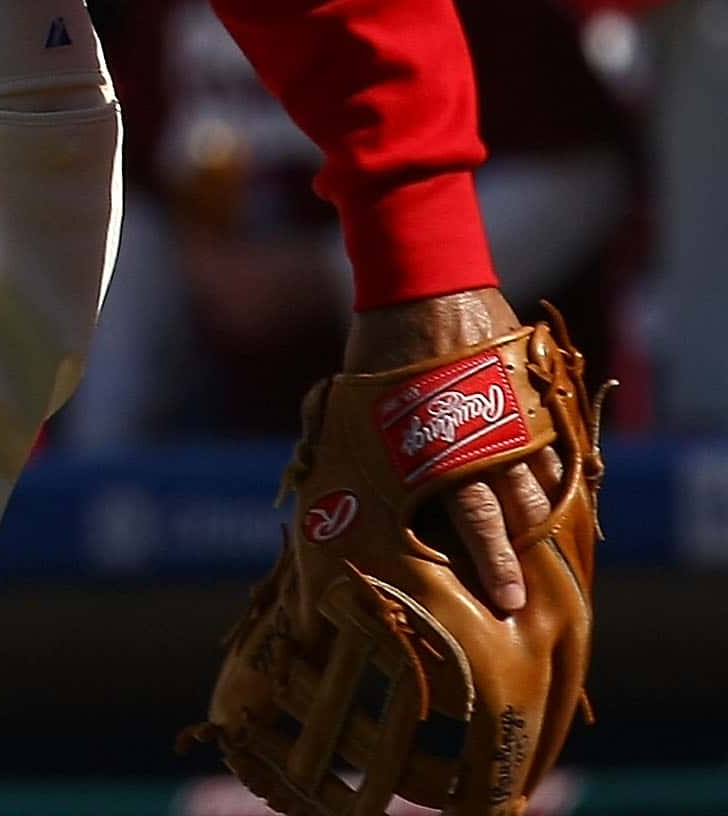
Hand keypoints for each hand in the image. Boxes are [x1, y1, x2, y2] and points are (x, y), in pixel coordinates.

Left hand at [342, 285, 563, 614]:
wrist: (422, 278)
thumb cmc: (376, 347)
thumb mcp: (349, 398)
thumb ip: (342, 444)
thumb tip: (312, 491)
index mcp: (430, 443)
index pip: (467, 519)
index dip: (485, 562)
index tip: (501, 601)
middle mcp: (477, 438)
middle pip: (510, 513)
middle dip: (518, 561)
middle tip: (528, 602)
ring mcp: (511, 417)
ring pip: (543, 486)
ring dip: (548, 527)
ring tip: (554, 563)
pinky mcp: (533, 396)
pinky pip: (558, 449)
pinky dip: (563, 480)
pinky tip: (568, 507)